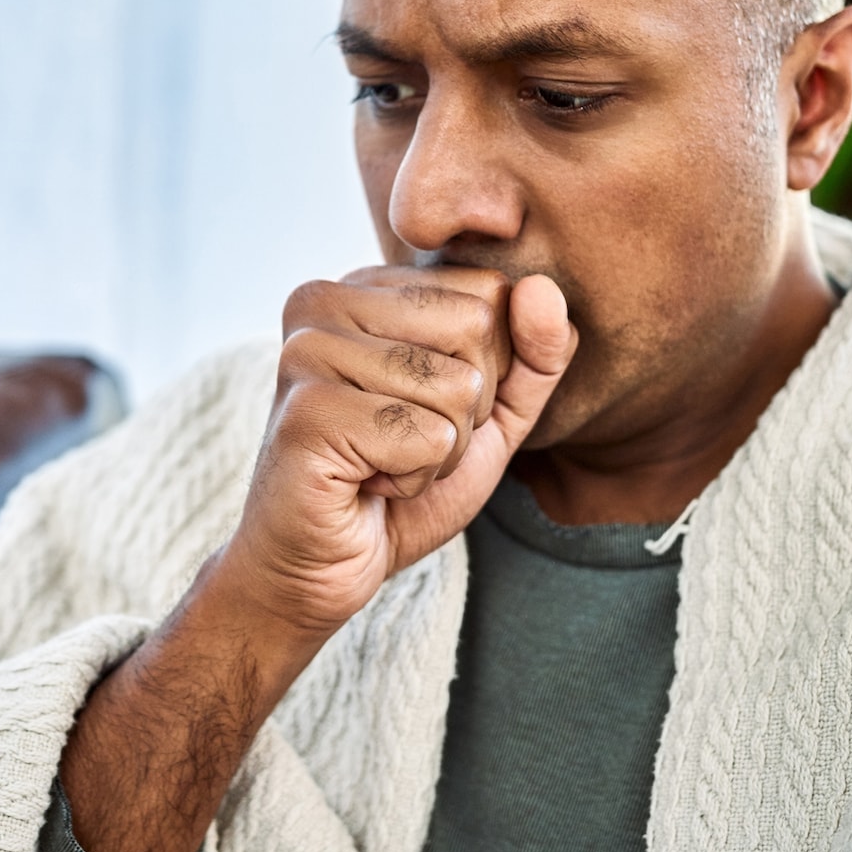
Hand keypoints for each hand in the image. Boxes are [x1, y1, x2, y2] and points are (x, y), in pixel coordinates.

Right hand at [221, 266, 578, 637]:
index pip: (489, 292)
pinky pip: (427, 438)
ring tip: (380, 464)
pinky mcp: (310, 411)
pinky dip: (413, 480)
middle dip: (466, 410)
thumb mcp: (489, 416)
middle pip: (476, 327)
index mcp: (363, 286)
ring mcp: (309, 352)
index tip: (420, 407)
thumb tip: (542, 289)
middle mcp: (324, 302)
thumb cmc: (397, 484)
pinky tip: (365, 484)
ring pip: (457, 387)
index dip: (485, 369)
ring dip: (438, 452)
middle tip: (402, 441)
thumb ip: (532, 355)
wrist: (318, 566)